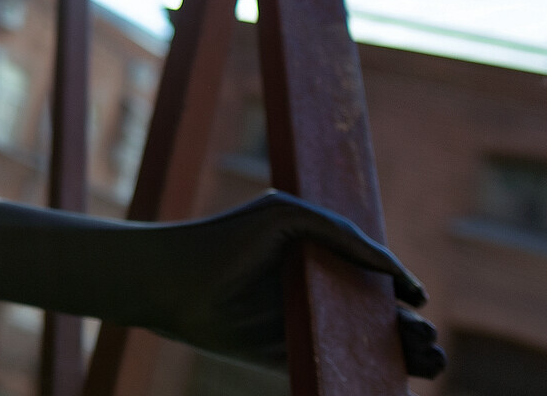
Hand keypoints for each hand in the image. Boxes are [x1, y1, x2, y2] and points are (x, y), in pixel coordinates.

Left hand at [151, 190, 444, 378]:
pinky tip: (397, 380)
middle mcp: (315, 293)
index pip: (373, 276)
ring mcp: (305, 327)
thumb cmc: (225, 241)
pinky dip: (370, 378)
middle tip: (425, 338)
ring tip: (425, 357)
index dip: (402, 289)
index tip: (419, 299)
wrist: (172, 281)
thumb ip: (344, 236)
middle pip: (379, 317)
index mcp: (317, 256)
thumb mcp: (288, 217)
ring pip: (367, 347)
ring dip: (404, 356)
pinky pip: (337, 370)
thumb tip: (396, 273)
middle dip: (412, 330)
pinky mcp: (290, 358)